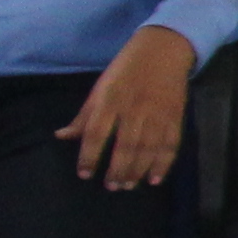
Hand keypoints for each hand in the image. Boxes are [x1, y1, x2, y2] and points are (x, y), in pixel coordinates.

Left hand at [59, 27, 193, 190]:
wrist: (164, 50)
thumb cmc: (126, 69)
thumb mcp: (100, 88)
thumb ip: (84, 115)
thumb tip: (62, 136)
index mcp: (110, 100)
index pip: (97, 133)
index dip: (89, 156)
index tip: (84, 174)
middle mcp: (134, 109)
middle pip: (125, 146)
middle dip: (117, 169)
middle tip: (111, 187)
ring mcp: (157, 114)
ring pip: (148, 149)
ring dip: (138, 170)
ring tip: (128, 185)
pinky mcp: (175, 117)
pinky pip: (170, 145)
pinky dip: (164, 163)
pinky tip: (155, 178)